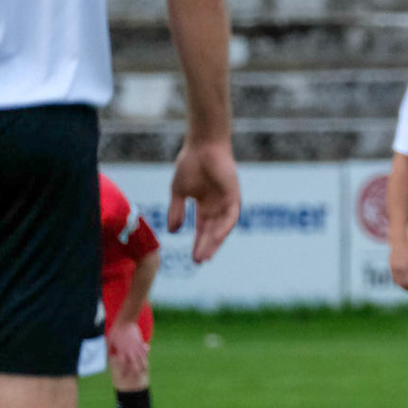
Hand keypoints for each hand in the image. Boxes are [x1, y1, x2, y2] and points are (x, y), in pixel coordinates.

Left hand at [106, 321, 148, 372]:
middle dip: (135, 371)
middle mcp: (130, 350)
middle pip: (134, 363)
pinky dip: (145, 356)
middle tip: (136, 376)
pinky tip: (146, 359)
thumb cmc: (115, 330)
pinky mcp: (140, 342)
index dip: (123, 371)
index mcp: (121, 350)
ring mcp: (136, 346)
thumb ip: (109, 349)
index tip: (123, 376)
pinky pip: (144, 351)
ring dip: (143, 365)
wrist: (125, 321)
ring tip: (144, 371)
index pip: (122, 364)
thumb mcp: (109, 340)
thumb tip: (109, 355)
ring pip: (141, 358)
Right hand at [169, 139, 239, 263]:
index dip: (198, 243)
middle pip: (213, 232)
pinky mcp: (234, 196)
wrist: (202, 146)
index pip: (203, 229)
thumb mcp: (179, 192)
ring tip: (205, 255)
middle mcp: (218, 206)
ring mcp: (227, 201)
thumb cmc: (190, 164)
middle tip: (199, 261)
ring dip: (215, 241)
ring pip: (222, 227)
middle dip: (206, 246)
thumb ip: (177, 211)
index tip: (193, 259)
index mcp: (205, 206)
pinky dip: (224, 227)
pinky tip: (217, 237)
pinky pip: (231, 216)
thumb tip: (173, 232)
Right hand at [390, 243, 407, 290]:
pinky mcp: (391, 267)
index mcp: (405, 268)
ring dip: (402, 285)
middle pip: (401, 283)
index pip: (407, 282)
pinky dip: (398, 281)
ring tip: (407, 286)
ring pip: (396, 281)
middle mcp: (398, 269)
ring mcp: (393, 268)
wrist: (398, 244)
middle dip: (406, 288)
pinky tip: (403, 281)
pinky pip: (394, 277)